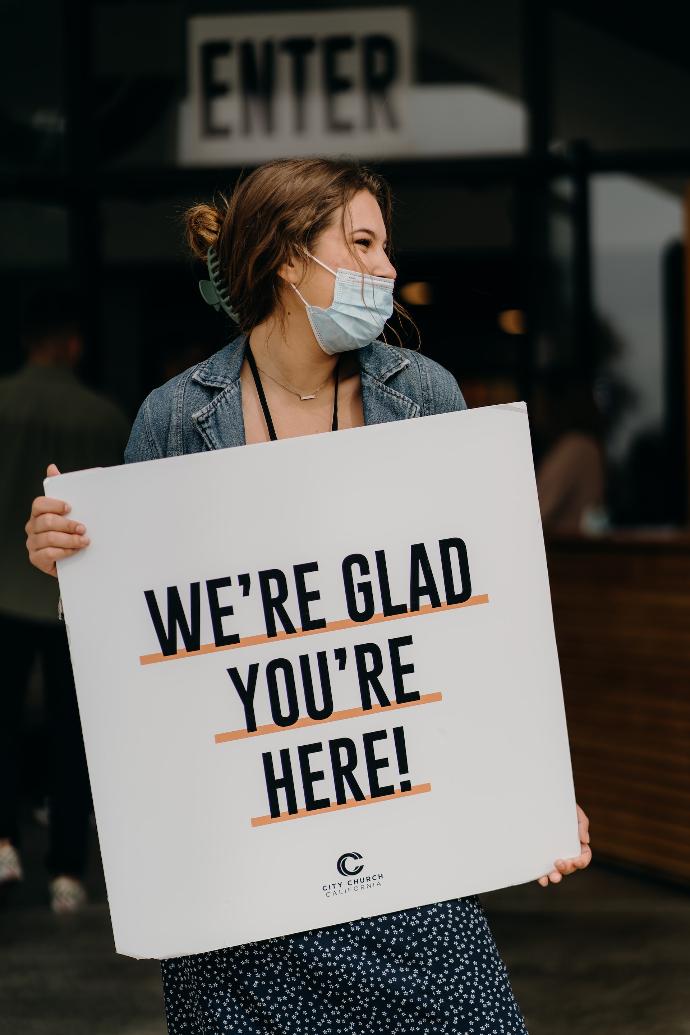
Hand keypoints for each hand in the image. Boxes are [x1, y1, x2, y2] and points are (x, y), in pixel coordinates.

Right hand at [25, 463, 89, 577]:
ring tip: (84, 541)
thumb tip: (51, 468)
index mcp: (38, 513)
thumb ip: (62, 489)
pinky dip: (65, 552)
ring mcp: (33, 543)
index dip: (54, 505)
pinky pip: (48, 554)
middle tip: (83, 528)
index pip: (39, 504)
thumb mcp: (69, 511)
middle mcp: (32, 527)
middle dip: (67, 525)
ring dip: (70, 540)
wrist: (73, 557)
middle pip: (46, 522)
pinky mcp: (37, 558)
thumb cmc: (70, 531)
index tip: (70, 507)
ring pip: (49, 538)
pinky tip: (75, 551)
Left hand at [537, 802, 591, 886]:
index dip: (582, 861)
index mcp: (576, 842)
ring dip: (557, 876)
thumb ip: (582, 823)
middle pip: (571, 866)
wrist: (540, 800)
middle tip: (558, 863)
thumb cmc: (560, 805)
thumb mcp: (573, 810)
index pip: (584, 856)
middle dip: (567, 869)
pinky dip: (543, 876)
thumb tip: (585, 840)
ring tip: (552, 877)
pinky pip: (543, 869)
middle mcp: (566, 851)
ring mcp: (552, 854)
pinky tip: (542, 879)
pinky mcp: (540, 855)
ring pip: (558, 871)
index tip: (576, 861)